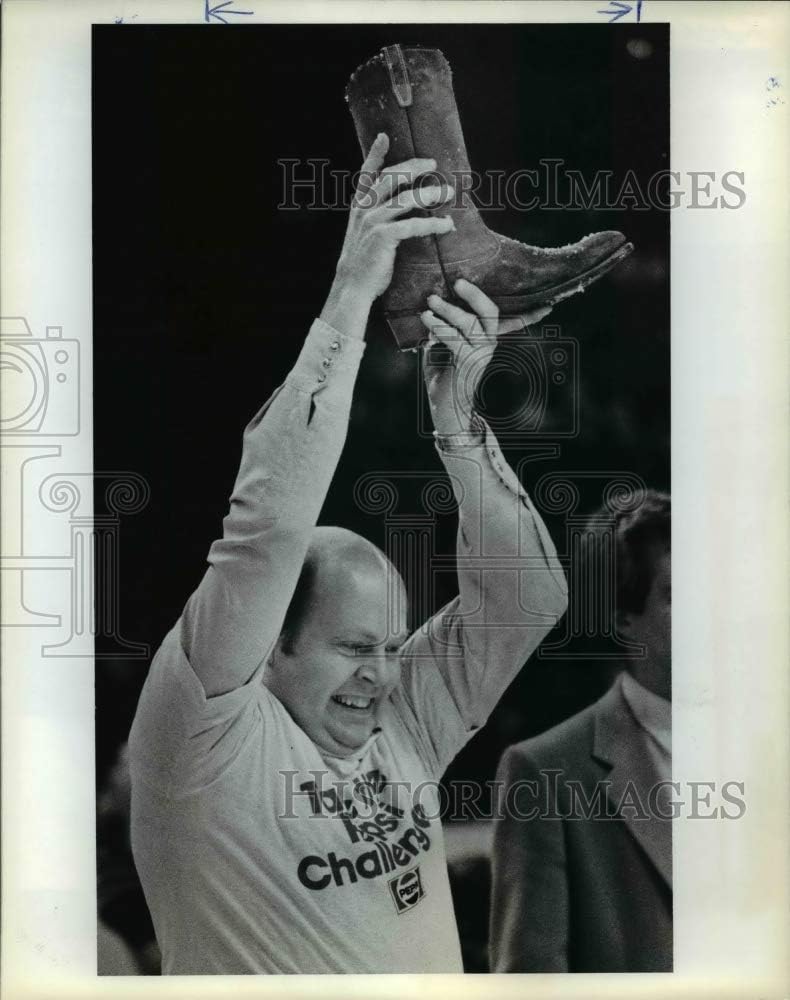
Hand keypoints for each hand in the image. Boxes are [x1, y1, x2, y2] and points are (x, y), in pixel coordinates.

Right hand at [321, 134, 454, 336]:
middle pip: (391, 178)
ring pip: (406, 198)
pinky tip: (447, 225)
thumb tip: (402, 207)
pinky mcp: (384, 237)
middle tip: (433, 164)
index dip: (375, 154)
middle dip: (414, 167)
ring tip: (448, 193)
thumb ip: (377, 217)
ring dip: (431, 194)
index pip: (366, 174)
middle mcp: (364, 209)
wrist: (353, 286)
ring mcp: (373, 222)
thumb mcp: (364, 234)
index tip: (384, 136)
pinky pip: (413, 224)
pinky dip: (433, 223)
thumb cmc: (364, 262)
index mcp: (358, 206)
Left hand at [420, 279, 552, 436]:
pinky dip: (439, 327)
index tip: (548, 306)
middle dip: (475, 295)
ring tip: (431, 301)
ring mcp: (481, 353)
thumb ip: (443, 328)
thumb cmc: (442, 376)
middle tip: (458, 282)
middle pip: (490, 312)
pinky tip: (426, 319)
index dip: (530, 314)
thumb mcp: (442, 347)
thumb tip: (433, 307)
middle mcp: (488, 344)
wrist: (445, 408)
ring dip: (448, 310)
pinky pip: (455, 338)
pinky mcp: (468, 362)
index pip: (512, 322)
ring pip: (470, 322)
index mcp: (487, 338)